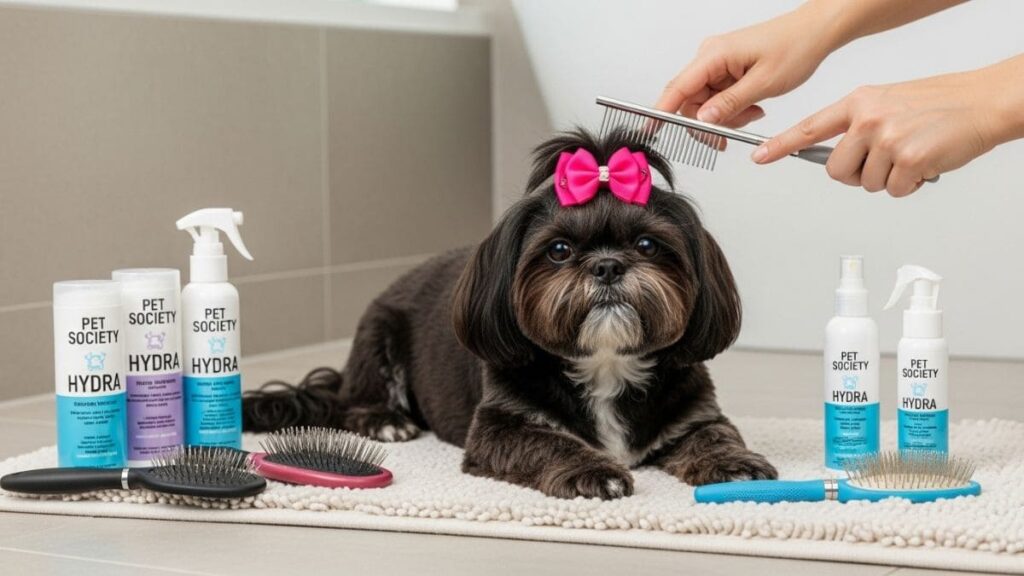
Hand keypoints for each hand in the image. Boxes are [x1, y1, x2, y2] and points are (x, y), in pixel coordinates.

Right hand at [655, 3, 841, 127]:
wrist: (815, 32)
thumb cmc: (795, 47)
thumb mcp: (763, 83)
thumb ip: (729, 104)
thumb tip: (702, 120)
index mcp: (714, 55)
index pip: (677, 88)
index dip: (660, 112)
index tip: (650, 131)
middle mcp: (710, 57)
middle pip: (689, 102)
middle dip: (708, 122)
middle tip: (729, 135)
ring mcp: (717, 64)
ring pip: (705, 104)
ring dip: (725, 117)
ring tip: (752, 114)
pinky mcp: (726, 69)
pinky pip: (717, 98)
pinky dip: (732, 109)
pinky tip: (752, 107)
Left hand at [752, 61, 1023, 196]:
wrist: (981, 102)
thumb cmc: (938, 104)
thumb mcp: (887, 102)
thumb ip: (858, 124)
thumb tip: (836, 153)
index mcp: (858, 102)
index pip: (810, 128)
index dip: (781, 145)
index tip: (759, 157)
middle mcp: (868, 119)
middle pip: (836, 171)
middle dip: (858, 175)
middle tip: (884, 161)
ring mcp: (887, 138)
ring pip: (867, 184)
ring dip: (889, 179)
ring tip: (911, 155)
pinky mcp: (908, 159)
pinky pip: (895, 191)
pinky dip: (910, 185)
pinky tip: (924, 163)